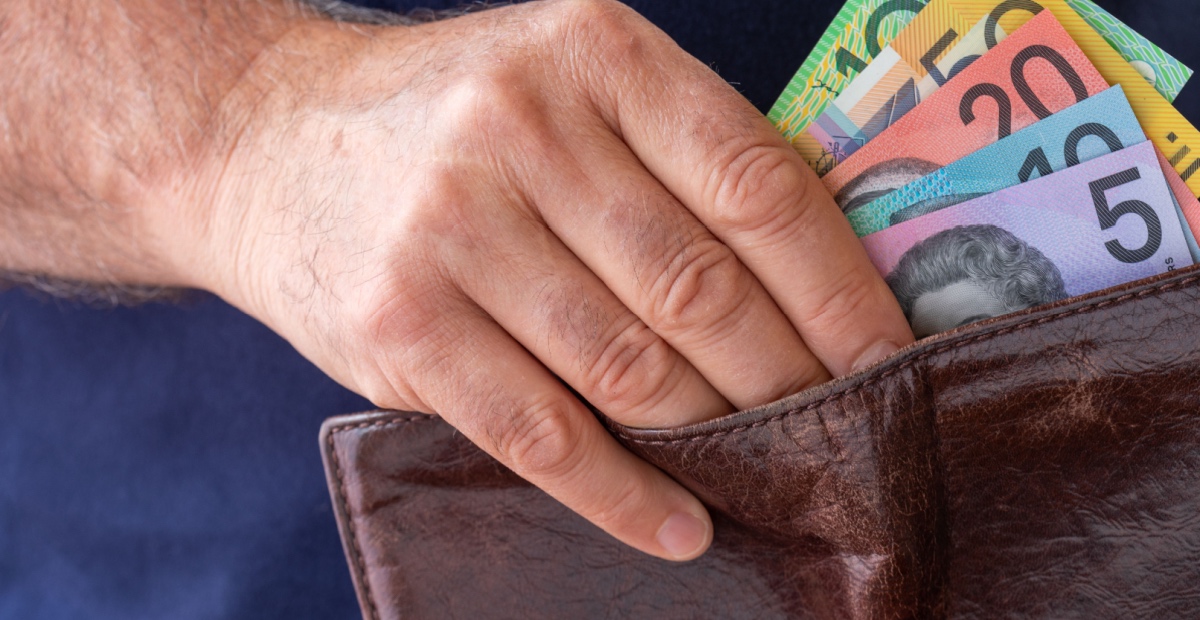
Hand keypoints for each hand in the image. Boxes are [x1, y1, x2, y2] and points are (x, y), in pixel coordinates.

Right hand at [170, 0, 914, 560]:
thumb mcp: (566, 85)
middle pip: (700, 285)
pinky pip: (541, 431)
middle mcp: (521, 126)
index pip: (756, 184)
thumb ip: (677, 154)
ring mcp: (451, 225)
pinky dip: (622, 492)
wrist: (267, 141)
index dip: (840, 287)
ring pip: (630, 368)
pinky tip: (679, 523)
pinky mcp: (399, 322)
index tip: (889, 358)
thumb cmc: (447, 120)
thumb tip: (821, 272)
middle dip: (790, 377)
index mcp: (595, 52)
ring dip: (717, 437)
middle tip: (842, 431)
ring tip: (775, 474)